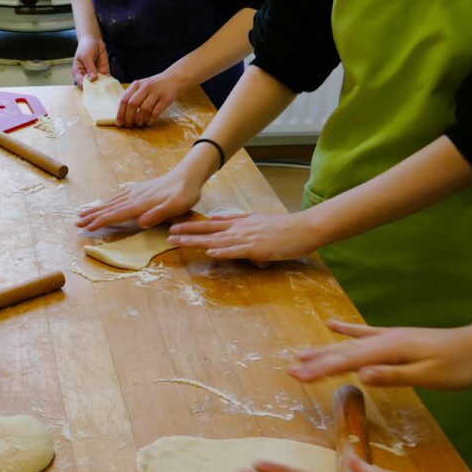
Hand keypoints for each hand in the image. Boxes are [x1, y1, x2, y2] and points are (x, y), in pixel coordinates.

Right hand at [73, 36, 110, 85]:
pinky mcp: (103, 72)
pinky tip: (112, 84)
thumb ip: (90, 68)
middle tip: (102, 92)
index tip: (93, 90)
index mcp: (78, 73)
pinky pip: (106, 79)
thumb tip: (93, 79)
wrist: (94, 40)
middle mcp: (86, 76)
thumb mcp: (87, 57)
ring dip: (104, 86)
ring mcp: (95, 75)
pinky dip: (109, 82)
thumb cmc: (86, 47)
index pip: (81, 84)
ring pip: (99, 84)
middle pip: (90, 86)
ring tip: (108, 89)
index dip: (87, 88)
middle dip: (96, 89)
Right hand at [76, 169, 202, 230]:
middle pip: (109, 208)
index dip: (101, 221)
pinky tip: (104, 203)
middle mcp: (134, 197)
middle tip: (76, 222)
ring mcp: (135, 192)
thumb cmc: (185, 193)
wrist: (188, 174)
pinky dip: (107, 202)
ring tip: (83, 213)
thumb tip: (141, 223)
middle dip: (92, 216)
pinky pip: (118, 197)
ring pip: (111, 202)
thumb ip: (159, 214)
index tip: (87, 227)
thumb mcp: (176, 206)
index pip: (116, 214)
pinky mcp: (139, 190)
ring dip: (96, 208)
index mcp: (141, 204)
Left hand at [116, 70, 187, 127]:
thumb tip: (121, 117)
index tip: (119, 123)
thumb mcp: (141, 87)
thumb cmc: (153, 87)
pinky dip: (150, 119)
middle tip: (129, 125)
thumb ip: (132, 98)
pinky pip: (155, 112)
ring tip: (139, 124)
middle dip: (129, 118)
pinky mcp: (166, 98)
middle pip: (132, 104)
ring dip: (139, 120)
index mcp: (136, 84)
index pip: (124, 99)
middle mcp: (146, 87)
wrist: (173, 79)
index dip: (120, 113)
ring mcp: (156, 92)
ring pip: (144, 109)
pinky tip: (148, 122)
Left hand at [168, 211, 321, 261]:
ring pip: (217, 241)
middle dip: (187, 234)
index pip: (209, 225)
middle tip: (168, 235)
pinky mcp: (257, 249)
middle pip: (208, 232)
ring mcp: (247, 239)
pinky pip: (237, 251)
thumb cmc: (282, 227)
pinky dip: (223, 252)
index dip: (191, 227)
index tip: (174, 228)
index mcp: (238, 223)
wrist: (304, 228)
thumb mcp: (255, 219)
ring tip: (179, 243)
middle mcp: (239, 229)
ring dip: (197, 242)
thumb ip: (236, 219)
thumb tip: (216, 219)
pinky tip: (210, 253)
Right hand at [289, 319, 471, 388]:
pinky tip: (331, 325)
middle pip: (342, 352)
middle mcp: (384, 340)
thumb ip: (394, 376)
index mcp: (389, 350)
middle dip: (315, 361)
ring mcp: (388, 337)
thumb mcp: (429, 375)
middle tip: (289, 370)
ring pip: (348, 343)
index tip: (297, 376)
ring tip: (299, 353)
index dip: (320, 369)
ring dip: (323, 349)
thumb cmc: (458, 365)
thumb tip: (362, 376)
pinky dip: (346, 329)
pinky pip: (364, 333)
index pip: (347, 361)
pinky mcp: (394, 338)